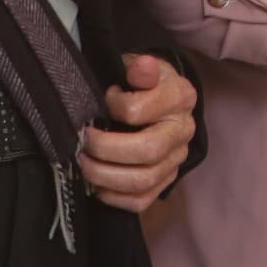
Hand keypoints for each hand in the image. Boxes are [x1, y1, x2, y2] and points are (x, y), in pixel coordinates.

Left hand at [82, 53, 197, 214]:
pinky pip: (141, 201)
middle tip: (83, 141)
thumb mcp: (141, 66)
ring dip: (105, 174)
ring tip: (84, 162)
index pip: (139, 111)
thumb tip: (141, 68)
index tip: (102, 100)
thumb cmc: (143, 83)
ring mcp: (175, 160)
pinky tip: (98, 183)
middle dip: (105, 149)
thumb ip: (140, 68)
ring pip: (143, 180)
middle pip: (146, 151)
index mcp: (180, 98)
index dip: (112, 107)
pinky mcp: (164, 181)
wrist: (159, 99)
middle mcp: (183, 132)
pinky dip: (114, 196)